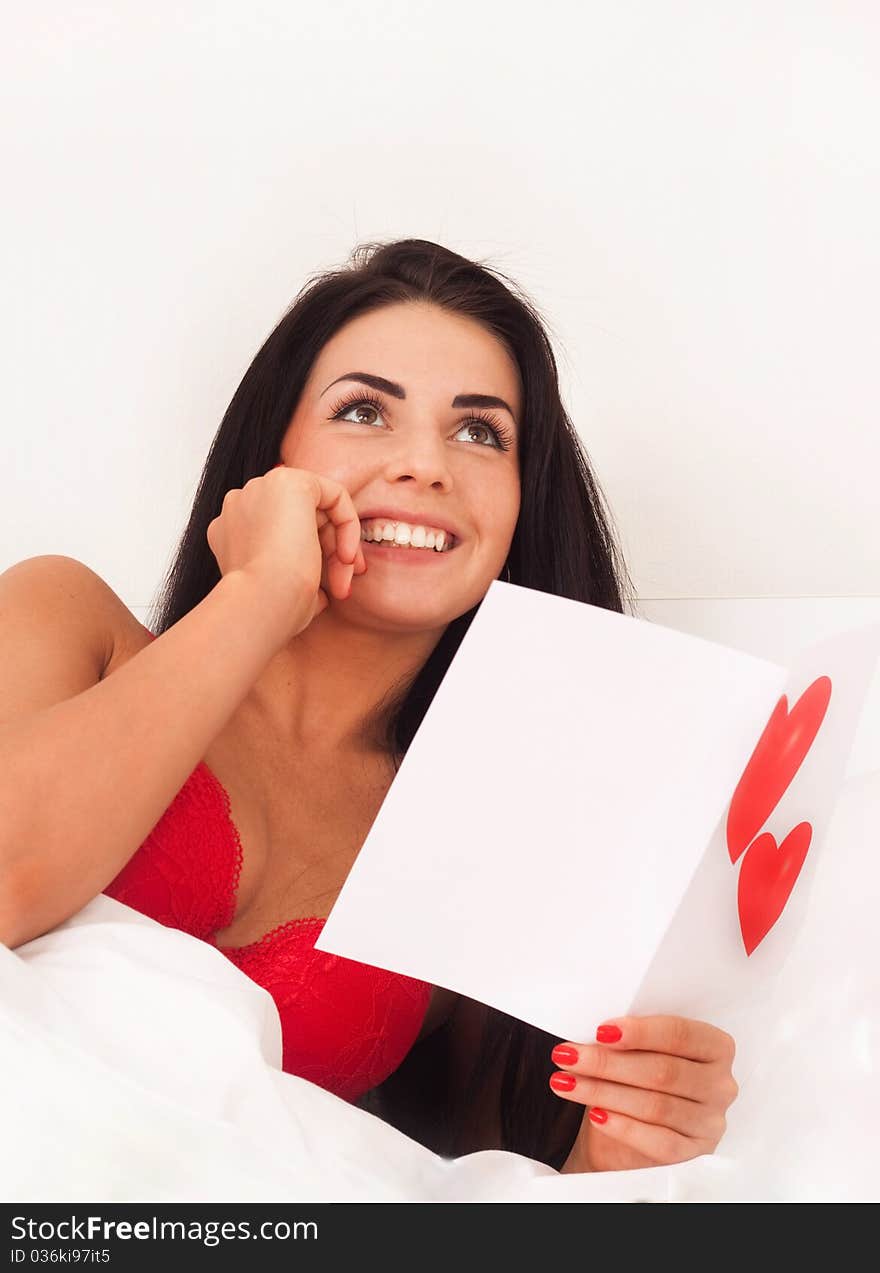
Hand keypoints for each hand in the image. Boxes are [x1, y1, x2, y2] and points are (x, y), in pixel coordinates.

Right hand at [206, 464, 366, 644]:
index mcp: (232, 531)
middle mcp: (241, 505)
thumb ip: (296, 581)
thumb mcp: (280, 594)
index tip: (331, 586)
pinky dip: (348, 523)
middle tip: (343, 585)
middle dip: (329, 554)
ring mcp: (260, 489)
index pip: (282, 534)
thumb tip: (319, 595)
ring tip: (344, 580)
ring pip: (317, 510)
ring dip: (338, 545)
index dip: (313, 558)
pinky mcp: (287, 481)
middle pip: (301, 521)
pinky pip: (333, 494)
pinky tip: (347, 556)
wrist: (259, 603)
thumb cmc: (269, 609)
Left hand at [550, 1015, 738, 1173]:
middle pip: (663, 1071)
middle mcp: (720, 1085)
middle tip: (569, 1056)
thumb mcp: (641, 1050)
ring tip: (567, 1082)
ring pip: (655, 1106)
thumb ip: (631, 1038)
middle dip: (609, 1063)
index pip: (680, 1034)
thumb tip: (597, 1033)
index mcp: (716, 1047)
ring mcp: (710, 1122)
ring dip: (604, 1092)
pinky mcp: (694, 1153)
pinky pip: (658, 1142)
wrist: (636, 1128)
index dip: (640, 1032)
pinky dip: (623, 1127)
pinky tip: (596, 1115)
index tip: (601, 1031)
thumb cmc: (641, 1077)